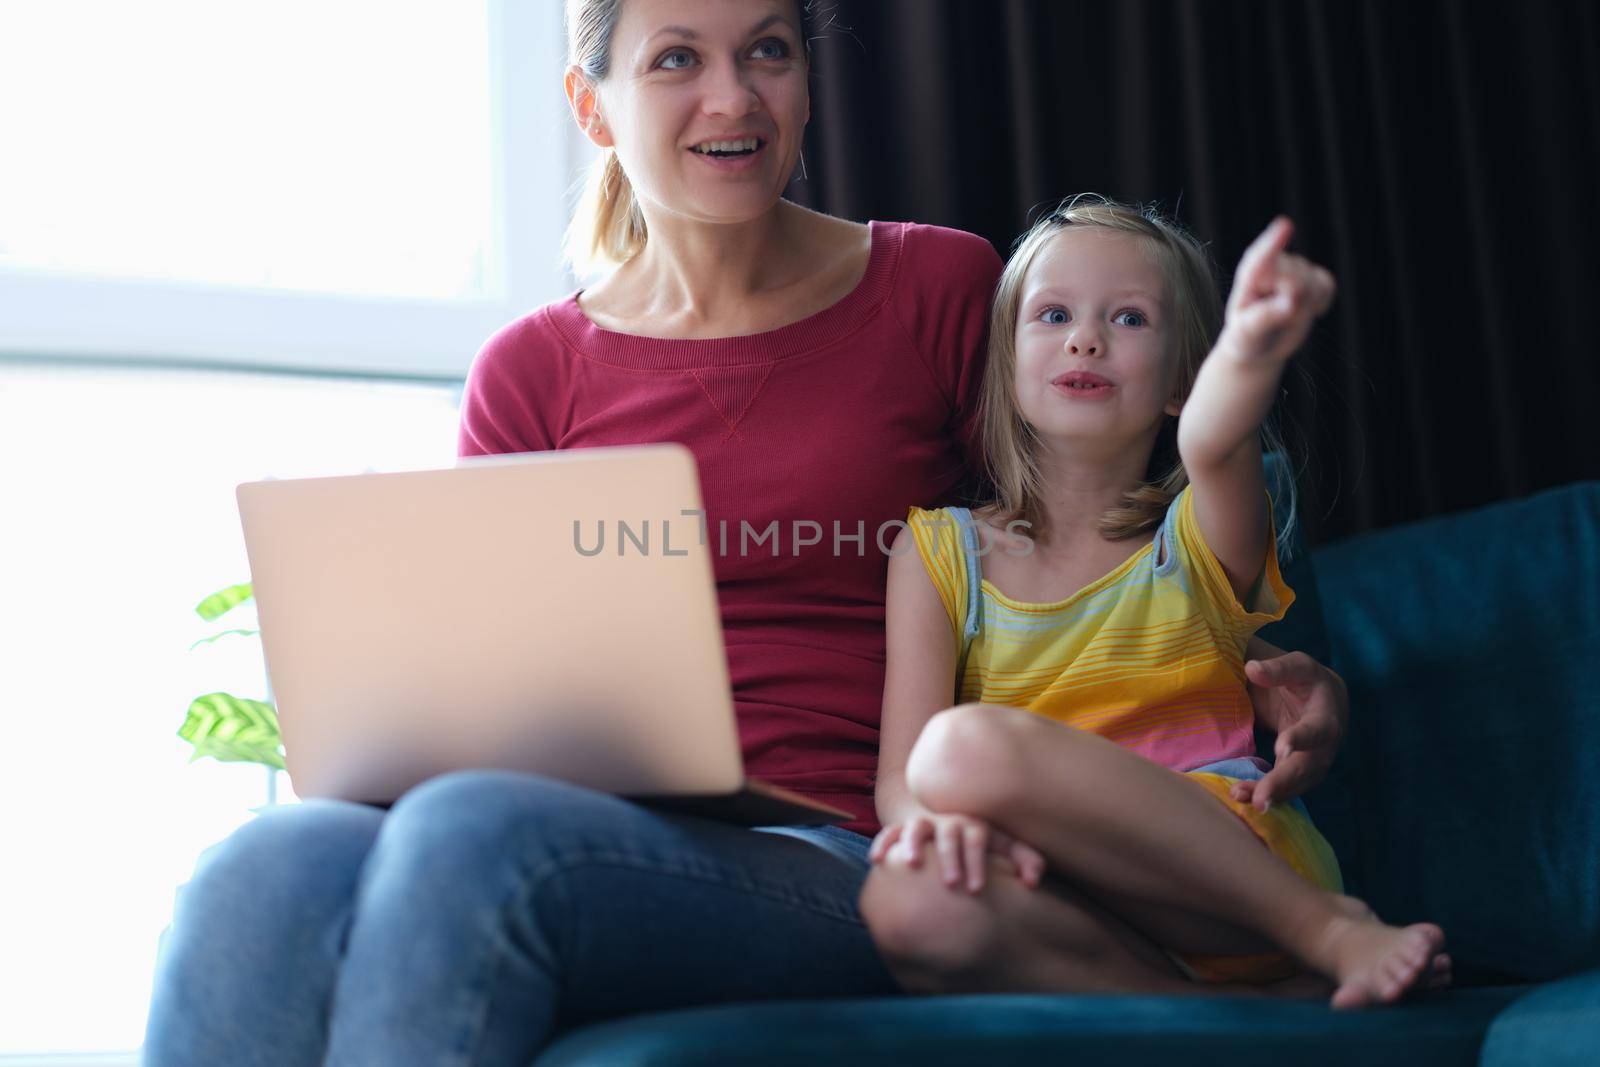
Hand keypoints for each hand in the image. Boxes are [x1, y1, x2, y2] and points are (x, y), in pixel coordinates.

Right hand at [869, 811, 1045, 892]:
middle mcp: (948, 822)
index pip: (978, 839)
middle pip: (949, 834)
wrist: (944, 815)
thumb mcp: (1002, 844)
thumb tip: (1035, 882)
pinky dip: (883, 843)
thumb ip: (1023, 859)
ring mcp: (923, 824)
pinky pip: (889, 832)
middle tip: (952, 884)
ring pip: (916, 828)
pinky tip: (876, 860)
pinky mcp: (902, 829)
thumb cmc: (978, 838)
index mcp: (973, 826)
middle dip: (950, 857)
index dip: (977, 862)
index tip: (977, 889)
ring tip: (911, 864)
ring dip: (913, 844)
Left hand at [1216, 217, 1336, 366]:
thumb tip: (1291, 302)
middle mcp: (1272, 265)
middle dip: (1294, 304)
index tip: (1286, 225)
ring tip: (1286, 317)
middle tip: (1276, 322)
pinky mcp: (1312, 278)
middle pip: (1297, 279)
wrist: (1260, 344)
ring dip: (1307, 306)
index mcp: (1249, 276)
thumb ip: (1265, 317)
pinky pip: (1327, 284)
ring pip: (1314, 282)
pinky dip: (1322, 300)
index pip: (1262, 257)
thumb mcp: (1246, 333)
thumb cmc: (1246, 338)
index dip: (1274, 242)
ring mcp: (1294, 269)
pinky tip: (1307, 310)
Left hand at [1235, 650, 1347, 811]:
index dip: (1300, 739)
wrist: (1325, 699)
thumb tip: (1252, 668)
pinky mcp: (1299, 773)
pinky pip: (1286, 789)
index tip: (1282, 748)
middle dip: (1283, 782)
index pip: (1316, 729)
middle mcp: (1324, 746)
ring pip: (1296, 785)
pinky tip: (1242, 798)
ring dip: (1271, 794)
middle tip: (1261, 798)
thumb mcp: (1297, 666)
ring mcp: (1314, 763)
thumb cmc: (1307, 680)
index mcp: (1326, 716)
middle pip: (1306, 768)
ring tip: (1241, 798)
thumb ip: (1278, 669)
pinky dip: (1267, 795)